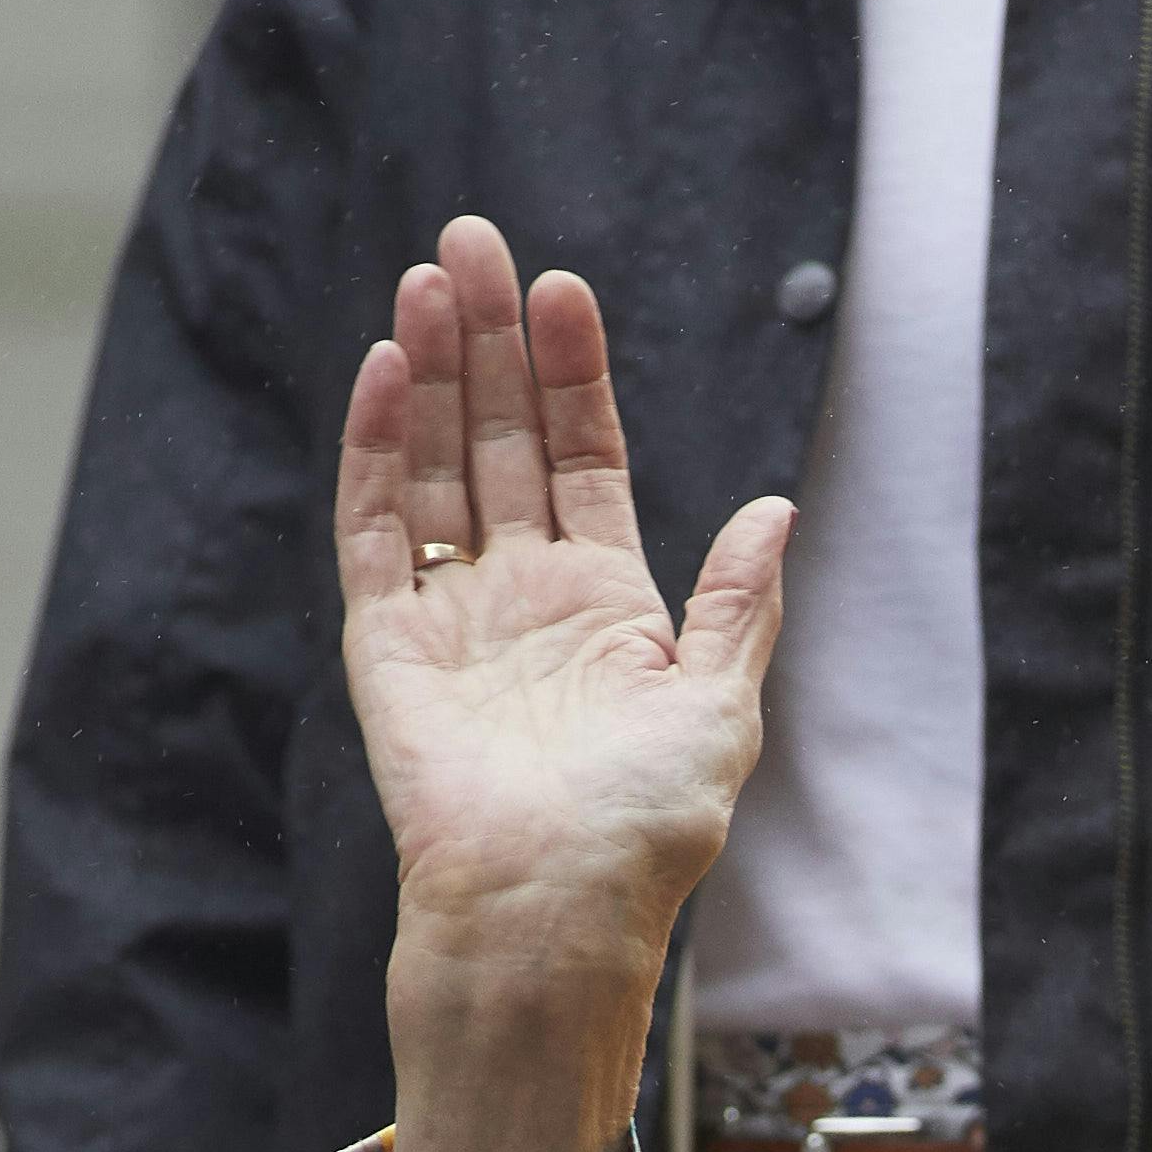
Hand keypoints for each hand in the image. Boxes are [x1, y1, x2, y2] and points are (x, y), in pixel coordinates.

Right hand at [337, 216, 792, 1151]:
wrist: (552, 911)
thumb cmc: (643, 832)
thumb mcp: (722, 709)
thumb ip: (743, 605)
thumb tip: (777, 508)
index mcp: (606, 604)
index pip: (583, 458)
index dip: (572, 374)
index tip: (564, 289)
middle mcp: (523, 597)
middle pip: (499, 439)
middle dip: (490, 342)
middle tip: (475, 240)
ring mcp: (451, 616)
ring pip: (433, 466)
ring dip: (431, 372)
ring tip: (430, 278)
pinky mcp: (387, 644)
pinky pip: (374, 530)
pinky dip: (375, 450)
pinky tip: (385, 372)